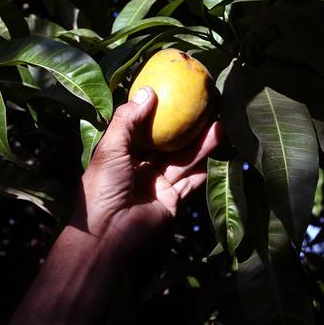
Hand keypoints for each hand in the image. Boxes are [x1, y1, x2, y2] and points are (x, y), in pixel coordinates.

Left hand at [73, 86, 221, 255]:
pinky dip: (204, 169)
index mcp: (121, 155)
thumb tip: (148, 90)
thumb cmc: (103, 186)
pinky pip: (191, 183)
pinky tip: (219, 153)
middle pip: (168, 144)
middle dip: (187, 128)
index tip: (175, 95)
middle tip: (206, 110)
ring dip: (202, 145)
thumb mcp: (110, 147)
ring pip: (183, 161)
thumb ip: (128, 119)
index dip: (159, 114)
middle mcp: (140, 168)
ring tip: (220, 126)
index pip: (143, 129)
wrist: (108, 233)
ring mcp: (157, 185)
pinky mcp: (172, 202)